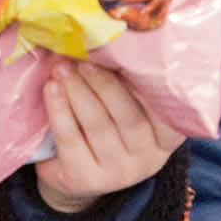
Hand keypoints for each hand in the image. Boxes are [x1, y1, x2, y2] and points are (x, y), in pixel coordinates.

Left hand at [33, 60, 183, 212]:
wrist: (74, 176)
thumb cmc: (105, 129)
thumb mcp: (126, 111)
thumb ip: (130, 88)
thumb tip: (113, 41)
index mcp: (166, 139)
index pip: (169, 114)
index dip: (151, 84)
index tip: (131, 55)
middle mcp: (148, 159)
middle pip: (129, 116)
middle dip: (104, 82)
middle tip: (84, 56)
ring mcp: (118, 172)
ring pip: (98, 125)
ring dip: (78, 90)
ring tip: (62, 66)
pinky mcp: (85, 179)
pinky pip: (70, 139)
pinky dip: (59, 109)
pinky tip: (51, 87)